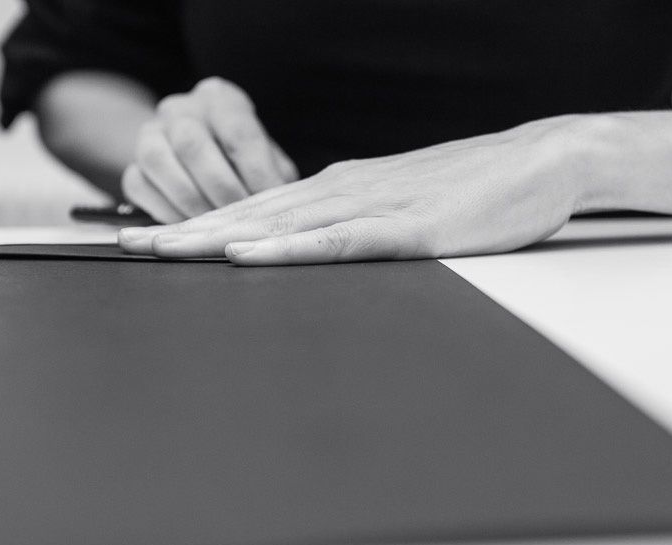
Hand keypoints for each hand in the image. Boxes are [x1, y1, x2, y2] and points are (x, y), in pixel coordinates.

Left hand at [119, 116, 594, 263]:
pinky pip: (337, 241)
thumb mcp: (407, 206)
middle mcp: (346, 189)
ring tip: (162, 251)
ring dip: (216, 239)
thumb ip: (362, 224)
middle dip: (186, 231)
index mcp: (344, 187)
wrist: (543, 161)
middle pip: (252, 214)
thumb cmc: (480, 190)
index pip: (260, 208)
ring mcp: (375, 206)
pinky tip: (248, 257)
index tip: (154, 237)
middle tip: (127, 245)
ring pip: (280, 225)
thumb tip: (325, 246)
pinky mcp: (409, 229)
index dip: (201, 223)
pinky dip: (286, 251)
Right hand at [122, 77, 299, 223]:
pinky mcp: (132, 164)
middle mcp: (180, 108)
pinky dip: (164, 210)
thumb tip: (280, 205)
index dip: (256, 171)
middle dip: (220, 189)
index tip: (271, 201)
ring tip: (216, 226)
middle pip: (192, 144)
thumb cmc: (243, 160)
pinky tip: (190, 225)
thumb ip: (274, 176)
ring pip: (157, 160)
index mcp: (220, 99)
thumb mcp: (267, 159)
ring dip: (189, 200)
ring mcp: (149, 132)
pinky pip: (137, 185)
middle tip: (242, 218)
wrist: (198, 156)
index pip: (238, 131)